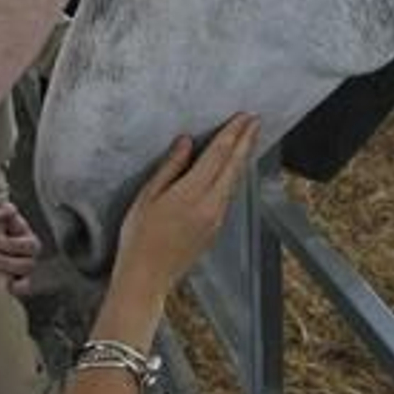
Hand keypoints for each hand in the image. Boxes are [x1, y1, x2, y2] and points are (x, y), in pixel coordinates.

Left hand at [0, 201, 42, 296]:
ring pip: (26, 264)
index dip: (4, 211)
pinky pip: (26, 285)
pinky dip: (19, 285)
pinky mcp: (24, 283)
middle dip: (2, 241)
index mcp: (15, 225)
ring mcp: (27, 264)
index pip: (12, 213)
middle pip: (24, 241)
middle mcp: (26, 243)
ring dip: (6, 261)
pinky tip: (8, 286)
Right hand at [111, 114, 260, 303]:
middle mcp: (210, 205)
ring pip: (234, 181)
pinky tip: (232, 170)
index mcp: (191, 194)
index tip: (242, 116)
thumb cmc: (138, 237)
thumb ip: (170, 166)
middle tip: (255, 120)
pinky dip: (234, 177)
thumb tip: (186, 142)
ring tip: (248, 139)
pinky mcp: (215, 230)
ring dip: (243, 158)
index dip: (232, 133)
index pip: (218, 155)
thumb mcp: (147, 196)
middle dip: (246, 141)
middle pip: (234, 166)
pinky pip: (228, 196)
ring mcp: (215, 219)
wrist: (146, 278)